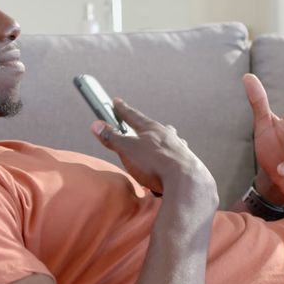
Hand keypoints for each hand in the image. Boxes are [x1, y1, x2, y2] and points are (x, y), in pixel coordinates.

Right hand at [91, 99, 216, 208]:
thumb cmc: (155, 163)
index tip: (116, 102)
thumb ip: (112, 138)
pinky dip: (168, 166)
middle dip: (145, 129)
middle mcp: (168, 136)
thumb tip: (96, 125)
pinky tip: (166, 174)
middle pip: (155, 129)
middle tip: (139, 130)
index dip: (122, 109)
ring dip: (160, 148)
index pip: (133, 116)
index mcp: (152, 129)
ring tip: (154, 156)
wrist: (185, 182)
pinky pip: (174, 163)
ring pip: (168, 144)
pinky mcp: (187, 165)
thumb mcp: (127, 149)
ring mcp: (179, 149)